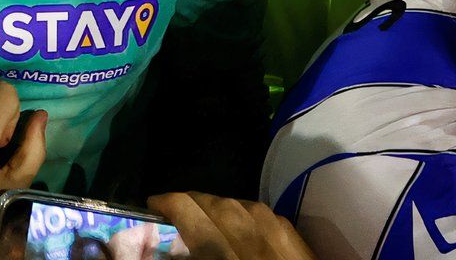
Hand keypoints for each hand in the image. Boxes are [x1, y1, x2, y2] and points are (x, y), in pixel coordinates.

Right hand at [144, 193, 313, 259]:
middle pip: (218, 205)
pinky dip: (249, 215)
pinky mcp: (301, 246)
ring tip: (205, 216)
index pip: (192, 216)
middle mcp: (255, 245)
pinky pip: (270, 218)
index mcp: (226, 259)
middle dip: (191, 201)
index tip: (154, 207)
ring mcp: (283, 242)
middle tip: (174, 211)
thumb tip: (177, 254)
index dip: (168, 204)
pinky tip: (243, 227)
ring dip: (219, 205)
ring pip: (245, 205)